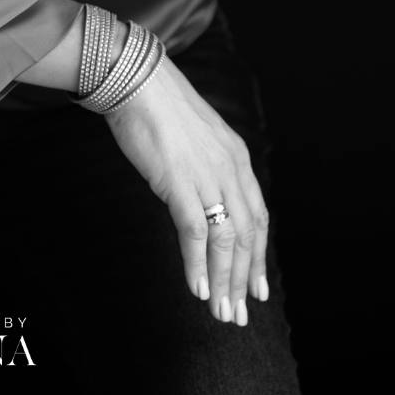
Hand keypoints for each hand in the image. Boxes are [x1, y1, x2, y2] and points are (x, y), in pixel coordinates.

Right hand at [104, 56, 269, 324]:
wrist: (137, 80)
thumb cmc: (158, 106)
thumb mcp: (195, 137)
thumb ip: (205, 165)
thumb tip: (201, 193)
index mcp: (236, 159)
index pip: (257, 217)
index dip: (258, 256)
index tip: (257, 287)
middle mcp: (230, 170)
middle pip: (246, 236)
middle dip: (243, 279)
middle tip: (240, 314)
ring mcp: (207, 177)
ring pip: (226, 241)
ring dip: (224, 281)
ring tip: (222, 313)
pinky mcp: (180, 183)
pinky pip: (195, 234)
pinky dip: (198, 265)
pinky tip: (198, 290)